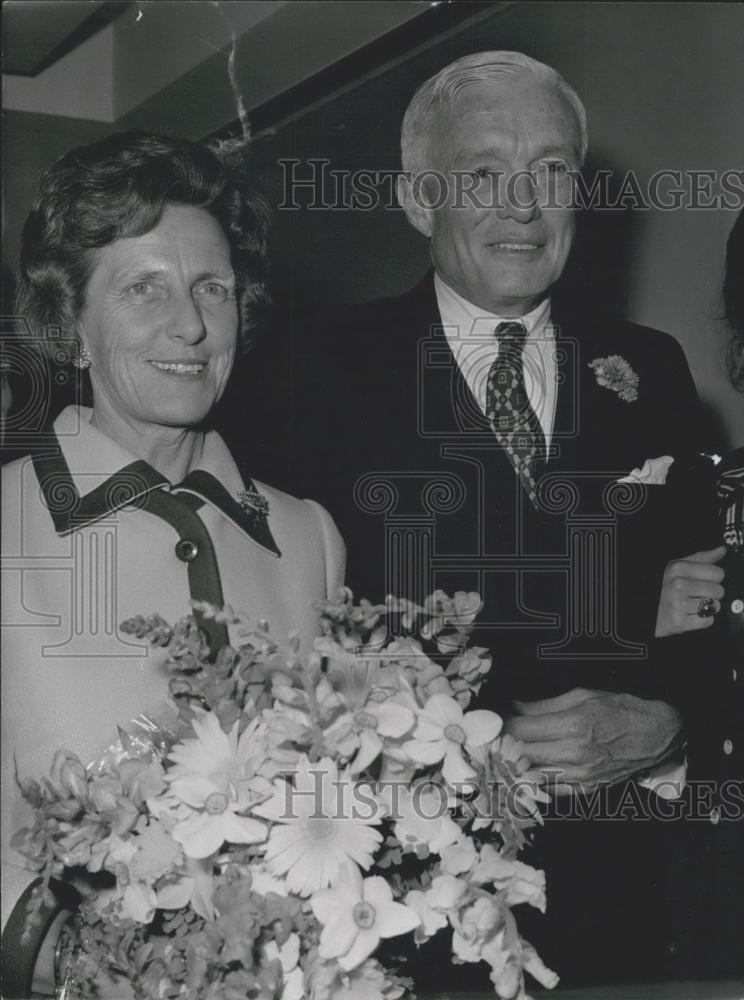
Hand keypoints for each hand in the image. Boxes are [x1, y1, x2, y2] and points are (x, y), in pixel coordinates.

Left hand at [503, 688, 682, 795]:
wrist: (656, 735)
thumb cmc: (620, 709)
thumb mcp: (581, 695)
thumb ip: (542, 705)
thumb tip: (512, 705)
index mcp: (574, 725)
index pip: (522, 729)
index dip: (501, 725)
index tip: (490, 720)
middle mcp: (576, 754)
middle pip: (522, 754)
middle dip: (502, 745)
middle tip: (488, 737)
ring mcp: (582, 776)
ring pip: (533, 776)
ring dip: (513, 766)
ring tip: (500, 754)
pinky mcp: (587, 790)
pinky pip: (551, 790)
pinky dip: (534, 782)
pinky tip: (522, 772)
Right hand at [654, 545, 725, 636]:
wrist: (649, 611)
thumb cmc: (664, 588)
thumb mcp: (677, 568)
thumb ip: (701, 559)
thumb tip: (721, 550)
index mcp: (678, 569)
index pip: (717, 573)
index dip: (714, 578)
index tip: (705, 580)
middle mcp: (677, 585)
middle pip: (718, 590)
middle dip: (712, 594)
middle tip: (698, 594)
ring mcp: (678, 603)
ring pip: (714, 606)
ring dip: (707, 607)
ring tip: (693, 604)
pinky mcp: (680, 621)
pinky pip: (707, 620)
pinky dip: (702, 620)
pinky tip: (691, 614)